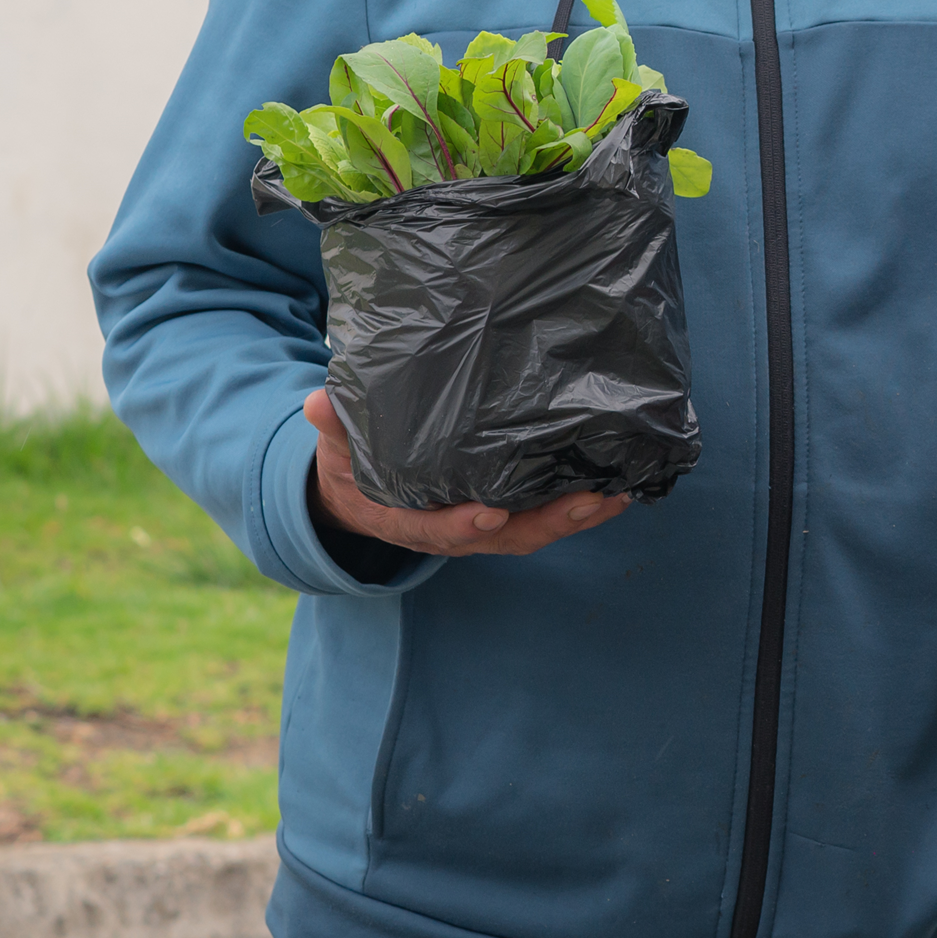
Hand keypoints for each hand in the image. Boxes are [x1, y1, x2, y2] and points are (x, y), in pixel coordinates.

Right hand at [306, 388, 630, 556]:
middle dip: (549, 522)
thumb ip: (335, 427)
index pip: (437, 529)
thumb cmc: (352, 465)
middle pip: (505, 535)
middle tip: (589, 501)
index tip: (488, 511)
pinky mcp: (507, 512)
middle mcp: (453, 530)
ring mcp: (483, 524)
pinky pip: (545, 515)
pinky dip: (581, 507)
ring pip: (534, 530)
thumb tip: (317, 401)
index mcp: (409, 520)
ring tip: (618, 494)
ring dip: (578, 516)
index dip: (462, 524)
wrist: (360, 496)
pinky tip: (617, 488)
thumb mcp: (337, 448)